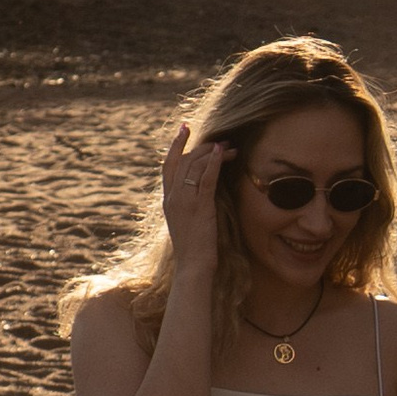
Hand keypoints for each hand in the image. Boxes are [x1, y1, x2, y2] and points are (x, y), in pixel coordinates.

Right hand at [159, 122, 229, 277]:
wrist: (192, 266)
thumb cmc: (194, 249)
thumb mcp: (188, 222)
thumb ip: (190, 204)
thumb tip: (203, 191)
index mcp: (168, 200)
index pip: (169, 165)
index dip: (176, 145)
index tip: (185, 128)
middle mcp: (173, 197)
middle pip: (184, 161)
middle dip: (201, 146)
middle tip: (221, 140)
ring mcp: (184, 201)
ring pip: (194, 166)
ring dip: (212, 153)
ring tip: (228, 146)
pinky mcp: (199, 207)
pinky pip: (205, 179)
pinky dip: (213, 163)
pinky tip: (221, 154)